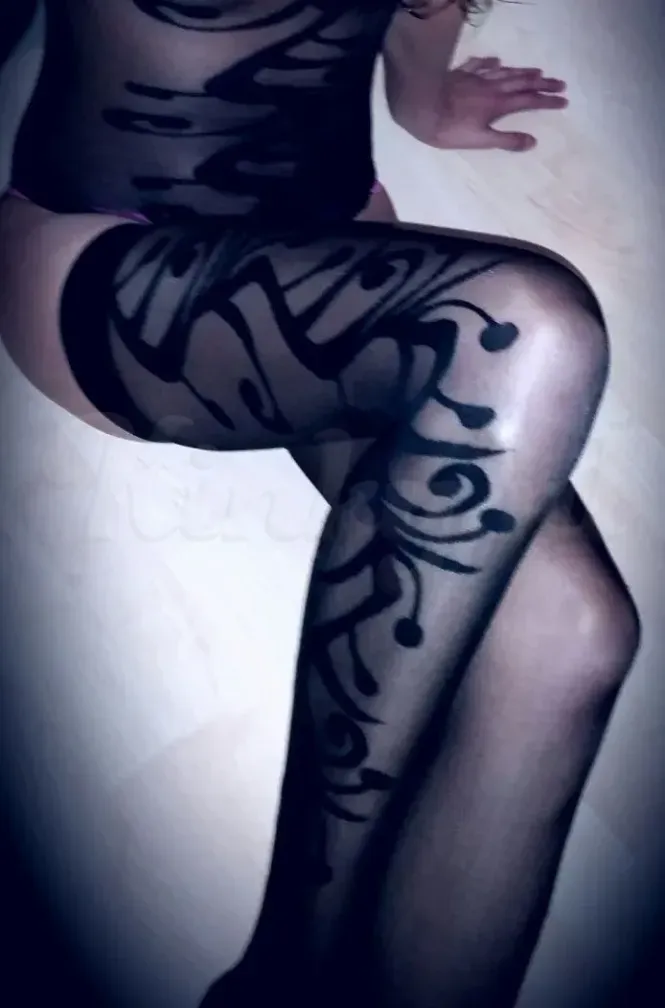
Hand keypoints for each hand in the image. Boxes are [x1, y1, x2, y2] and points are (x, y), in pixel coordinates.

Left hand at [414, 56, 567, 151]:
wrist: (420, 107)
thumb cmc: (450, 129)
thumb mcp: (480, 141)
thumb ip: (506, 140)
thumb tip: (532, 142)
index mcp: (498, 104)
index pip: (530, 100)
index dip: (548, 101)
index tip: (564, 101)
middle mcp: (492, 87)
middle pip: (522, 82)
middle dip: (543, 83)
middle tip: (560, 83)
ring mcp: (476, 78)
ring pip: (505, 71)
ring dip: (523, 71)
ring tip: (537, 70)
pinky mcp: (461, 74)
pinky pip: (480, 64)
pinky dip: (491, 63)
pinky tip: (496, 61)